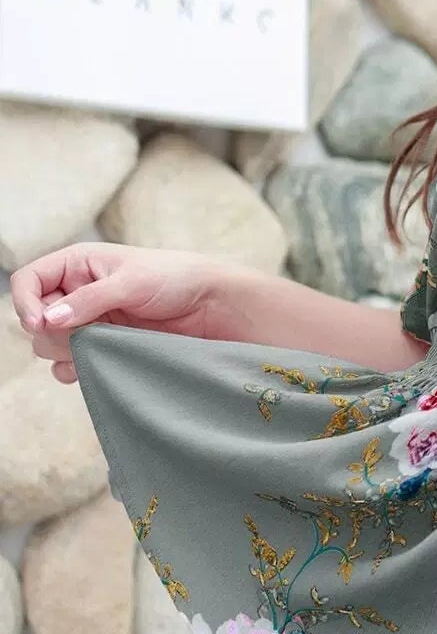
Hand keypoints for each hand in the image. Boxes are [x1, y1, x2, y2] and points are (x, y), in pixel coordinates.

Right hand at [8, 243, 229, 384]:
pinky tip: (92, 367)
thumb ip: (88, 300)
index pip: (29, 281)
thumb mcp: (131, 282)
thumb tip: (49, 318)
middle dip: (52, 330)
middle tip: (85, 333)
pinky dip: (75, 369)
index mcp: (77, 265)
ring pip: (50, 344)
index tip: (40, 323)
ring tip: (99, 345)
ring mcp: (89, 321)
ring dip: (66, 350)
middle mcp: (77, 292)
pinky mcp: (103, 345)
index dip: (26, 302)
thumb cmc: (175, 278)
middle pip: (36, 318)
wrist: (212, 305)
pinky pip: (71, 364)